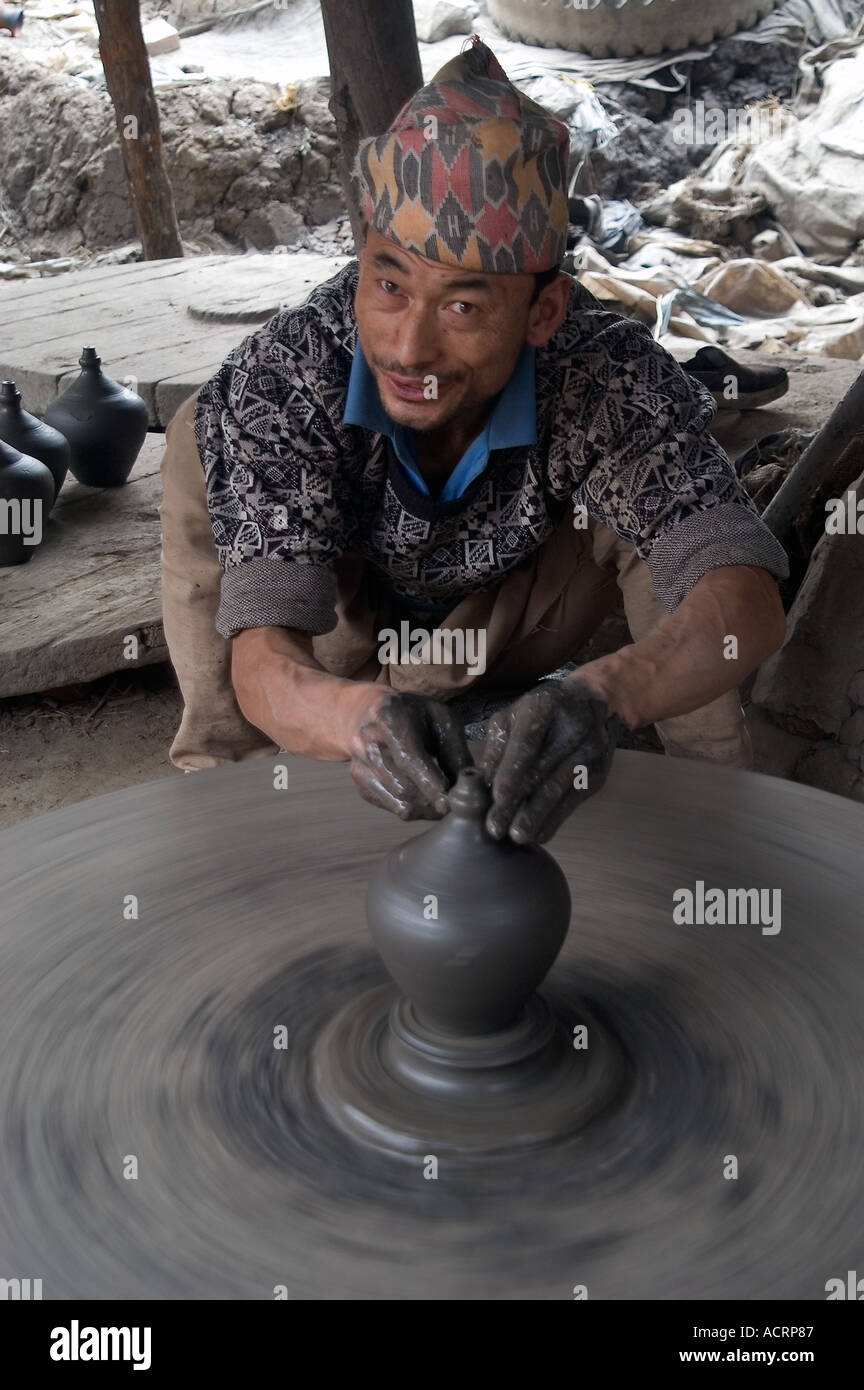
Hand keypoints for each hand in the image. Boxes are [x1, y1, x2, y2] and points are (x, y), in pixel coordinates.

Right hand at [348, 691, 471, 820]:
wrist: (374, 712)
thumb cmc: (416, 715)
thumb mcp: (442, 720)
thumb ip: (455, 751)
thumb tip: (470, 786)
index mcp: (388, 717)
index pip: (409, 759)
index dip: (431, 784)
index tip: (450, 802)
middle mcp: (365, 741)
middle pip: (403, 786)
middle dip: (433, 800)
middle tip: (456, 805)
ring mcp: (358, 763)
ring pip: (398, 801)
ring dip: (426, 808)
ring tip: (444, 802)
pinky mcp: (359, 782)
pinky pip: (390, 806)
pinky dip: (413, 809)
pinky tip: (426, 799)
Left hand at [480, 678, 616, 844]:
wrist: (588, 703)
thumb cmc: (539, 714)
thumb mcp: (512, 719)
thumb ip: (496, 749)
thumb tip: (478, 784)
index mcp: (544, 707)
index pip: (526, 744)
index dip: (511, 772)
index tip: (497, 797)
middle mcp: (572, 727)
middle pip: (541, 772)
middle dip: (516, 803)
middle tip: (496, 828)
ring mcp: (590, 750)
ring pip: (558, 790)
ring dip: (536, 817)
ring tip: (516, 836)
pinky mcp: (599, 772)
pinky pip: (573, 800)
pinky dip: (555, 819)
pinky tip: (539, 833)